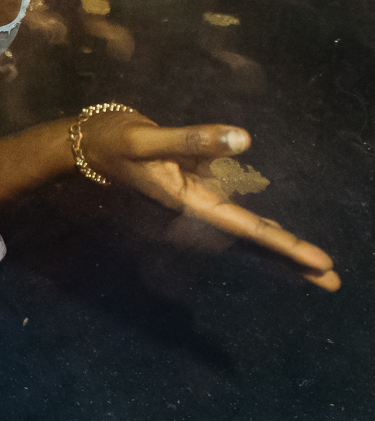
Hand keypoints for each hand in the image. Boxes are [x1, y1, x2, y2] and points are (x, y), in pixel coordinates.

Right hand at [77, 111, 339, 290]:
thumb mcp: (148, 139)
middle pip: (252, 236)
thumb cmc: (113, 142)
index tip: (321, 264)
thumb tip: (245, 140)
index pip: (247, 226)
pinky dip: (258, 224)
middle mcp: (198, 204)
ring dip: (279, 243)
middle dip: (290, 257)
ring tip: (313, 265)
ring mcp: (199, 196)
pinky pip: (235, 209)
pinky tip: (274, 231)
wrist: (86, 144)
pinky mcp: (196, 183)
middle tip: (333, 282)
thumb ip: (193, 139)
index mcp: (190, 200)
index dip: (284, 244)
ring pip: (246, 225)